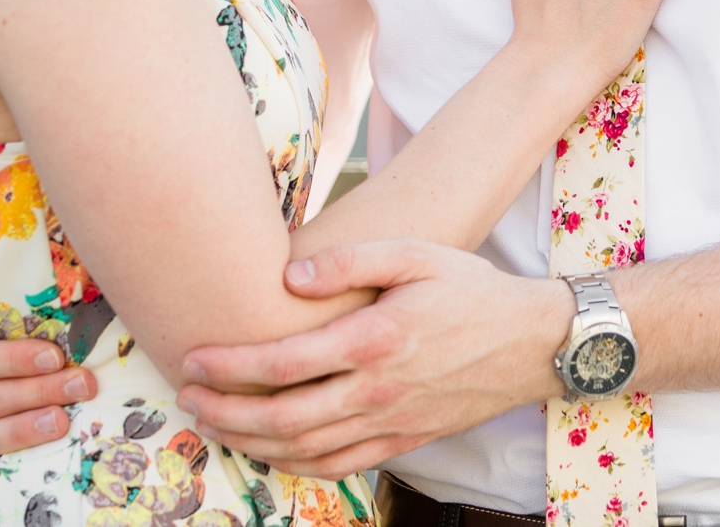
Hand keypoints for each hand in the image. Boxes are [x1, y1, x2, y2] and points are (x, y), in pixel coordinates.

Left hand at [175, 241, 569, 477]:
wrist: (531, 343)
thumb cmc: (472, 290)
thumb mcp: (417, 253)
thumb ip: (351, 259)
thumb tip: (290, 277)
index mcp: (374, 340)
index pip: (282, 363)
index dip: (229, 365)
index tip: (194, 357)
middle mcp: (376, 390)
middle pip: (281, 418)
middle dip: (224, 412)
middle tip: (188, 398)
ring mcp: (389, 423)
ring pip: (303, 449)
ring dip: (250, 442)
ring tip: (215, 424)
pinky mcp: (403, 442)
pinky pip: (338, 466)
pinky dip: (295, 465)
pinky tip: (272, 451)